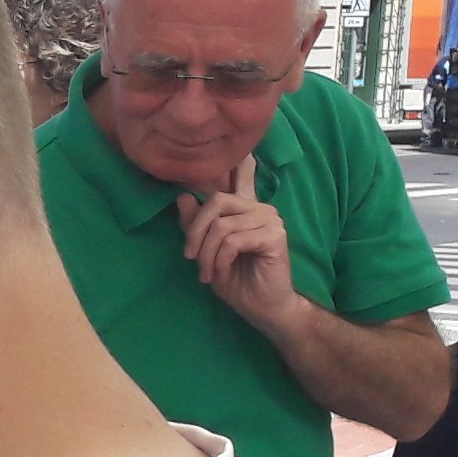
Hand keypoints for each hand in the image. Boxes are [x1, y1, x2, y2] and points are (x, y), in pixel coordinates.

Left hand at [175, 154, 300, 330]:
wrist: (261, 307)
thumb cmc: (235, 279)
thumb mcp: (206, 251)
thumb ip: (195, 225)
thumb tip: (182, 196)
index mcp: (244, 208)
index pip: (242, 175)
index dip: (239, 160)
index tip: (242, 150)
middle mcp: (259, 208)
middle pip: (216, 202)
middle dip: (194, 231)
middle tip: (190, 257)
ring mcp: (270, 219)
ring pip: (221, 226)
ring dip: (206, 254)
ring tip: (207, 273)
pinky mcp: (275, 236)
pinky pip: (233, 241)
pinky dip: (219, 261)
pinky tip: (220, 273)